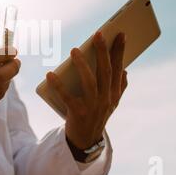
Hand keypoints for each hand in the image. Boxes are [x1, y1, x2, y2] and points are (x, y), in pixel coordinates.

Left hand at [46, 32, 127, 149]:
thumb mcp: (112, 103)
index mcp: (114, 94)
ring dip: (82, 65)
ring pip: (89, 82)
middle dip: (102, 52)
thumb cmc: (97, 115)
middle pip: (105, 72)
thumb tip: (125, 70)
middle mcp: (106, 99)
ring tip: (74, 50)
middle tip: (98, 34)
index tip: (120, 34)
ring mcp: (93, 107)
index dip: (120, 51)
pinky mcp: (78, 114)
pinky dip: (58, 86)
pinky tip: (51, 74)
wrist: (85, 140)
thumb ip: (119, 87)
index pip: (118, 68)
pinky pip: (67, 97)